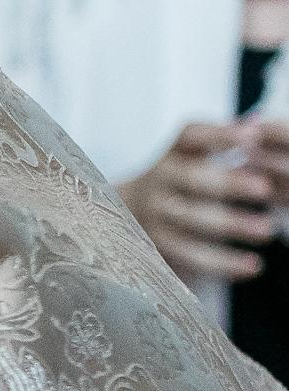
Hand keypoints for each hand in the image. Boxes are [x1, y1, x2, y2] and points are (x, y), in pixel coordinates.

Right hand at [120, 121, 284, 284]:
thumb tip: (257, 124)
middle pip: (193, 179)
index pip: (192, 136)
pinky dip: (225, 262)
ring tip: (268, 230)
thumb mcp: (189, 155)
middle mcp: (158, 179)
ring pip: (194, 220)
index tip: (253, 136)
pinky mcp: (158, 245)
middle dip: (230, 184)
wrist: (123, 213)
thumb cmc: (175, 180)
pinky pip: (193, 255)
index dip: (220, 135)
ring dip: (233, 225)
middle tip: (264, 189)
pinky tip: (253, 266)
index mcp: (171, 152)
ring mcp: (155, 214)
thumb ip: (222, 141)